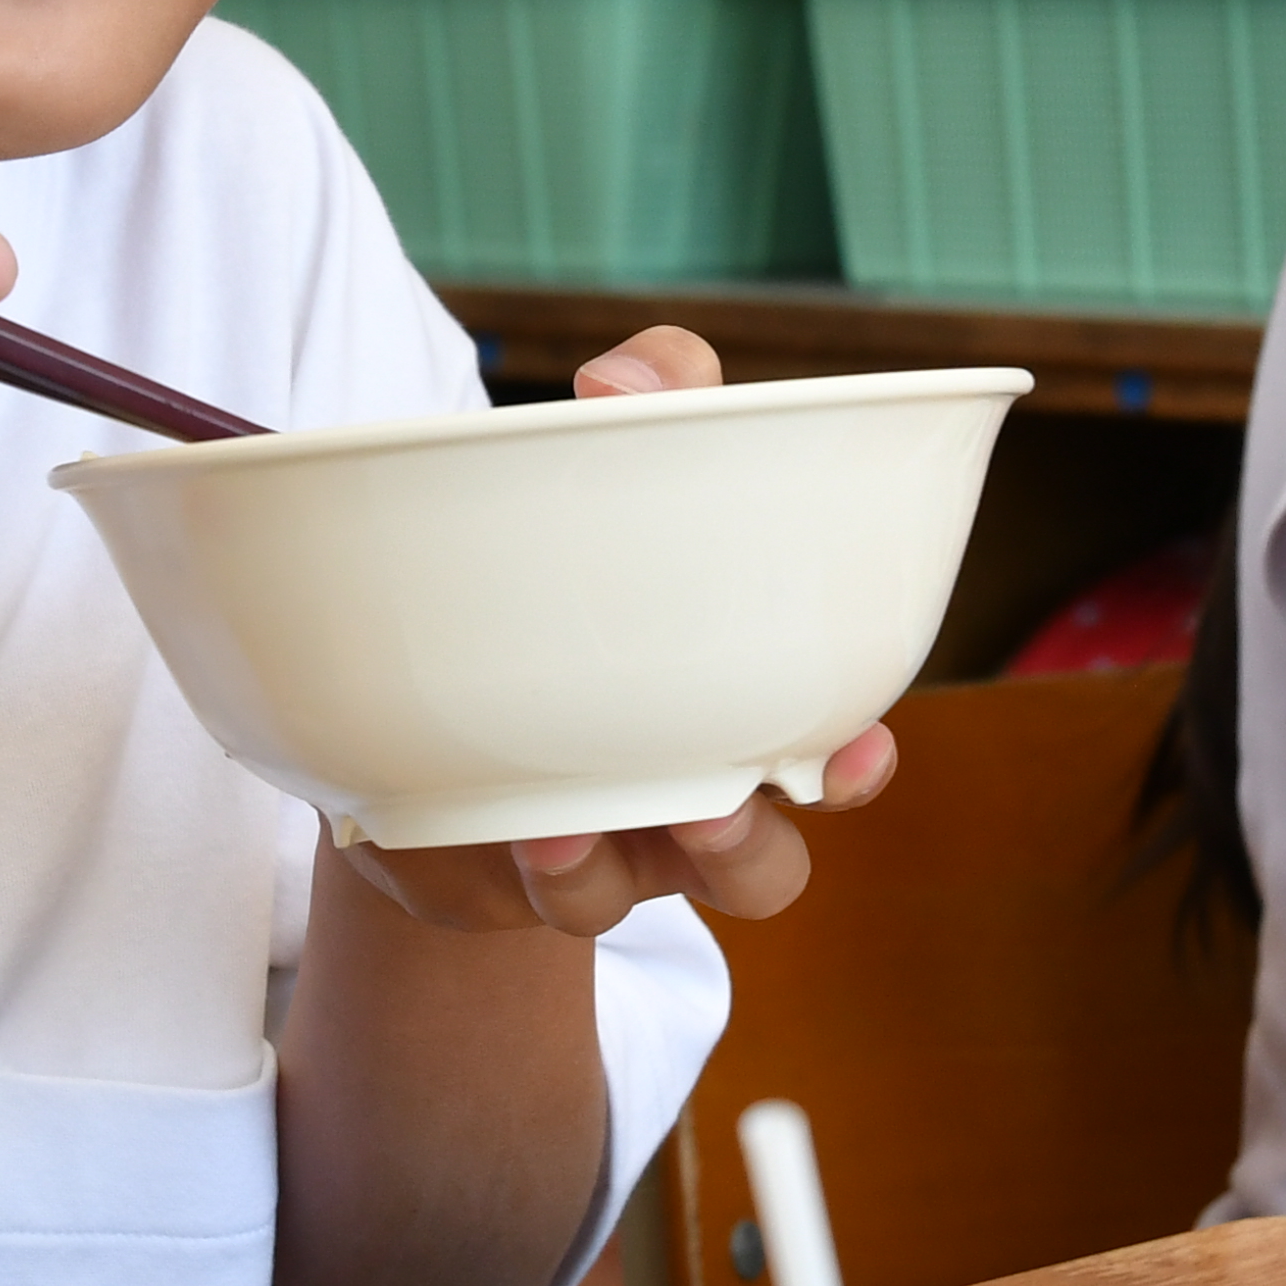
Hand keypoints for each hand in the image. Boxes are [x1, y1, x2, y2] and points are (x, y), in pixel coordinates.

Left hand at [339, 324, 903, 940]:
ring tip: (557, 831)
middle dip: (745, 849)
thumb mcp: (613, 462)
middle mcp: (676, 808)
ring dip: (595, 877)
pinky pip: (480, 895)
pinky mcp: (476, 873)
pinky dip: (479, 863)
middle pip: (754, 871)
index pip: (832, 765)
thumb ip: (652, 397)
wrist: (428, 652)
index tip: (857, 750)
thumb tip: (619, 379)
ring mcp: (580, 852)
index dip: (857, 769)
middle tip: (715, 802)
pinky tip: (453, 821)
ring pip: (611, 907)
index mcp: (742, 719)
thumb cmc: (569, 557)